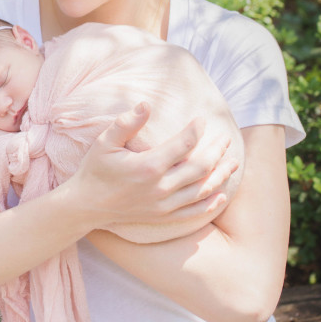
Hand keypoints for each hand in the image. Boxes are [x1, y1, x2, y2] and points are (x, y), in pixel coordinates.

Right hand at [67, 103, 237, 227]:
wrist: (86, 205)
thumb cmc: (95, 169)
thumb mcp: (105, 141)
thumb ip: (126, 123)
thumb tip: (146, 104)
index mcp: (148, 166)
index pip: (184, 144)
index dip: (196, 130)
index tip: (202, 119)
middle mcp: (160, 187)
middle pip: (200, 167)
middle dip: (217, 150)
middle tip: (226, 138)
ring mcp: (163, 204)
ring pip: (202, 189)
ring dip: (221, 174)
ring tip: (234, 162)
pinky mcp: (163, 216)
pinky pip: (194, 211)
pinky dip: (211, 203)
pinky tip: (222, 194)